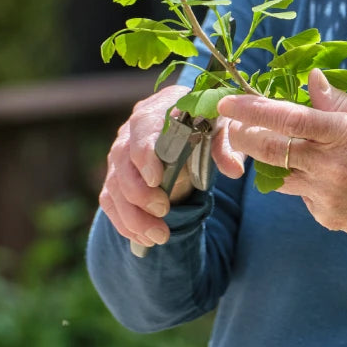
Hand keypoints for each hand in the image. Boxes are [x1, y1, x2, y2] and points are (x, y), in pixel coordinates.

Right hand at [99, 85, 245, 248]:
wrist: (193, 124)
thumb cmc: (208, 122)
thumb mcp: (224, 128)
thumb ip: (226, 146)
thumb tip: (235, 171)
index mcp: (160, 108)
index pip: (144, 126)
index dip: (145, 153)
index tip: (156, 179)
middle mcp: (133, 130)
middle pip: (122, 160)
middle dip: (139, 191)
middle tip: (163, 211)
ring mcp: (121, 154)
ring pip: (114, 185)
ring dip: (133, 215)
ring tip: (158, 236)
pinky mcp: (117, 176)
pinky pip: (111, 201)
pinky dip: (125, 222)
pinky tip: (144, 239)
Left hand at [216, 69, 346, 268]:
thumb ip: (341, 100)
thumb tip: (310, 81)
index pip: (288, 118)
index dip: (253, 109)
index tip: (229, 101)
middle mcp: (332, 166)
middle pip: (269, 149)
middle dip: (243, 134)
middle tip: (232, 123)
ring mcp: (327, 195)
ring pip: (278, 174)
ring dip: (270, 158)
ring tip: (279, 145)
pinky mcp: (327, 216)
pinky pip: (300, 193)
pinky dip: (302, 180)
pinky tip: (324, 175)